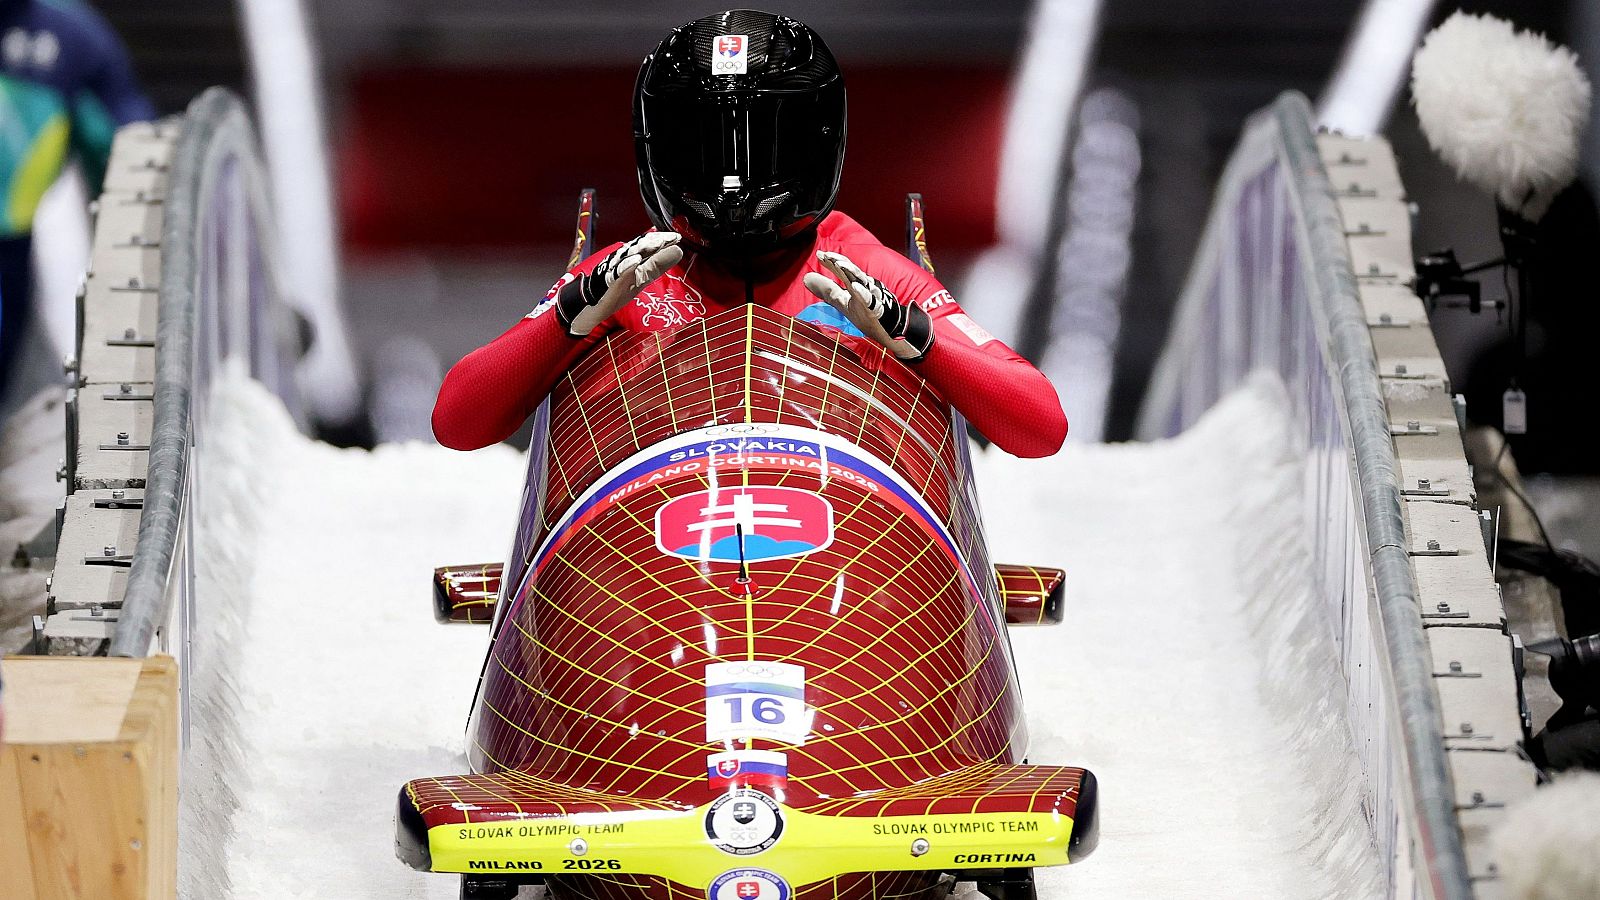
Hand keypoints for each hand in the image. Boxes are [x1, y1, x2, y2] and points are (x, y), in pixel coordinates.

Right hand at [556, 232, 683, 336]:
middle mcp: (623, 260)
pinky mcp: (608, 280)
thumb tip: (678, 251)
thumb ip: (657, 265)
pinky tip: (636, 261)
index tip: (677, 238)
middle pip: (639, 246)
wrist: (592, 305)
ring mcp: (614, 269)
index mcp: (632, 259)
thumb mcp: (642, 278)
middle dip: (655, 241)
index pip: (647, 245)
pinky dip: (627, 265)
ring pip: (629, 255)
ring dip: (644, 248)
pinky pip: (617, 272)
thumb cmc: (617, 290)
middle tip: (671, 238)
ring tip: (659, 243)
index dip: (662, 240)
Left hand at [802, 251, 933, 361]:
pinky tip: (854, 287)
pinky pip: (870, 300)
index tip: (819, 254)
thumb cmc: (865, 313)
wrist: (886, 331)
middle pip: (851, 271)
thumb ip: (826, 289)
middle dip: (839, 262)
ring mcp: (871, 296)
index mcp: (854, 284)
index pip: (842, 270)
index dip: (831, 262)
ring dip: (849, 271)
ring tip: (837, 263)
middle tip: (827, 255)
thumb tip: (806, 278)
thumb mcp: (841, 301)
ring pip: (861, 280)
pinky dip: (862, 293)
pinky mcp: (876, 308)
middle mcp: (863, 287)